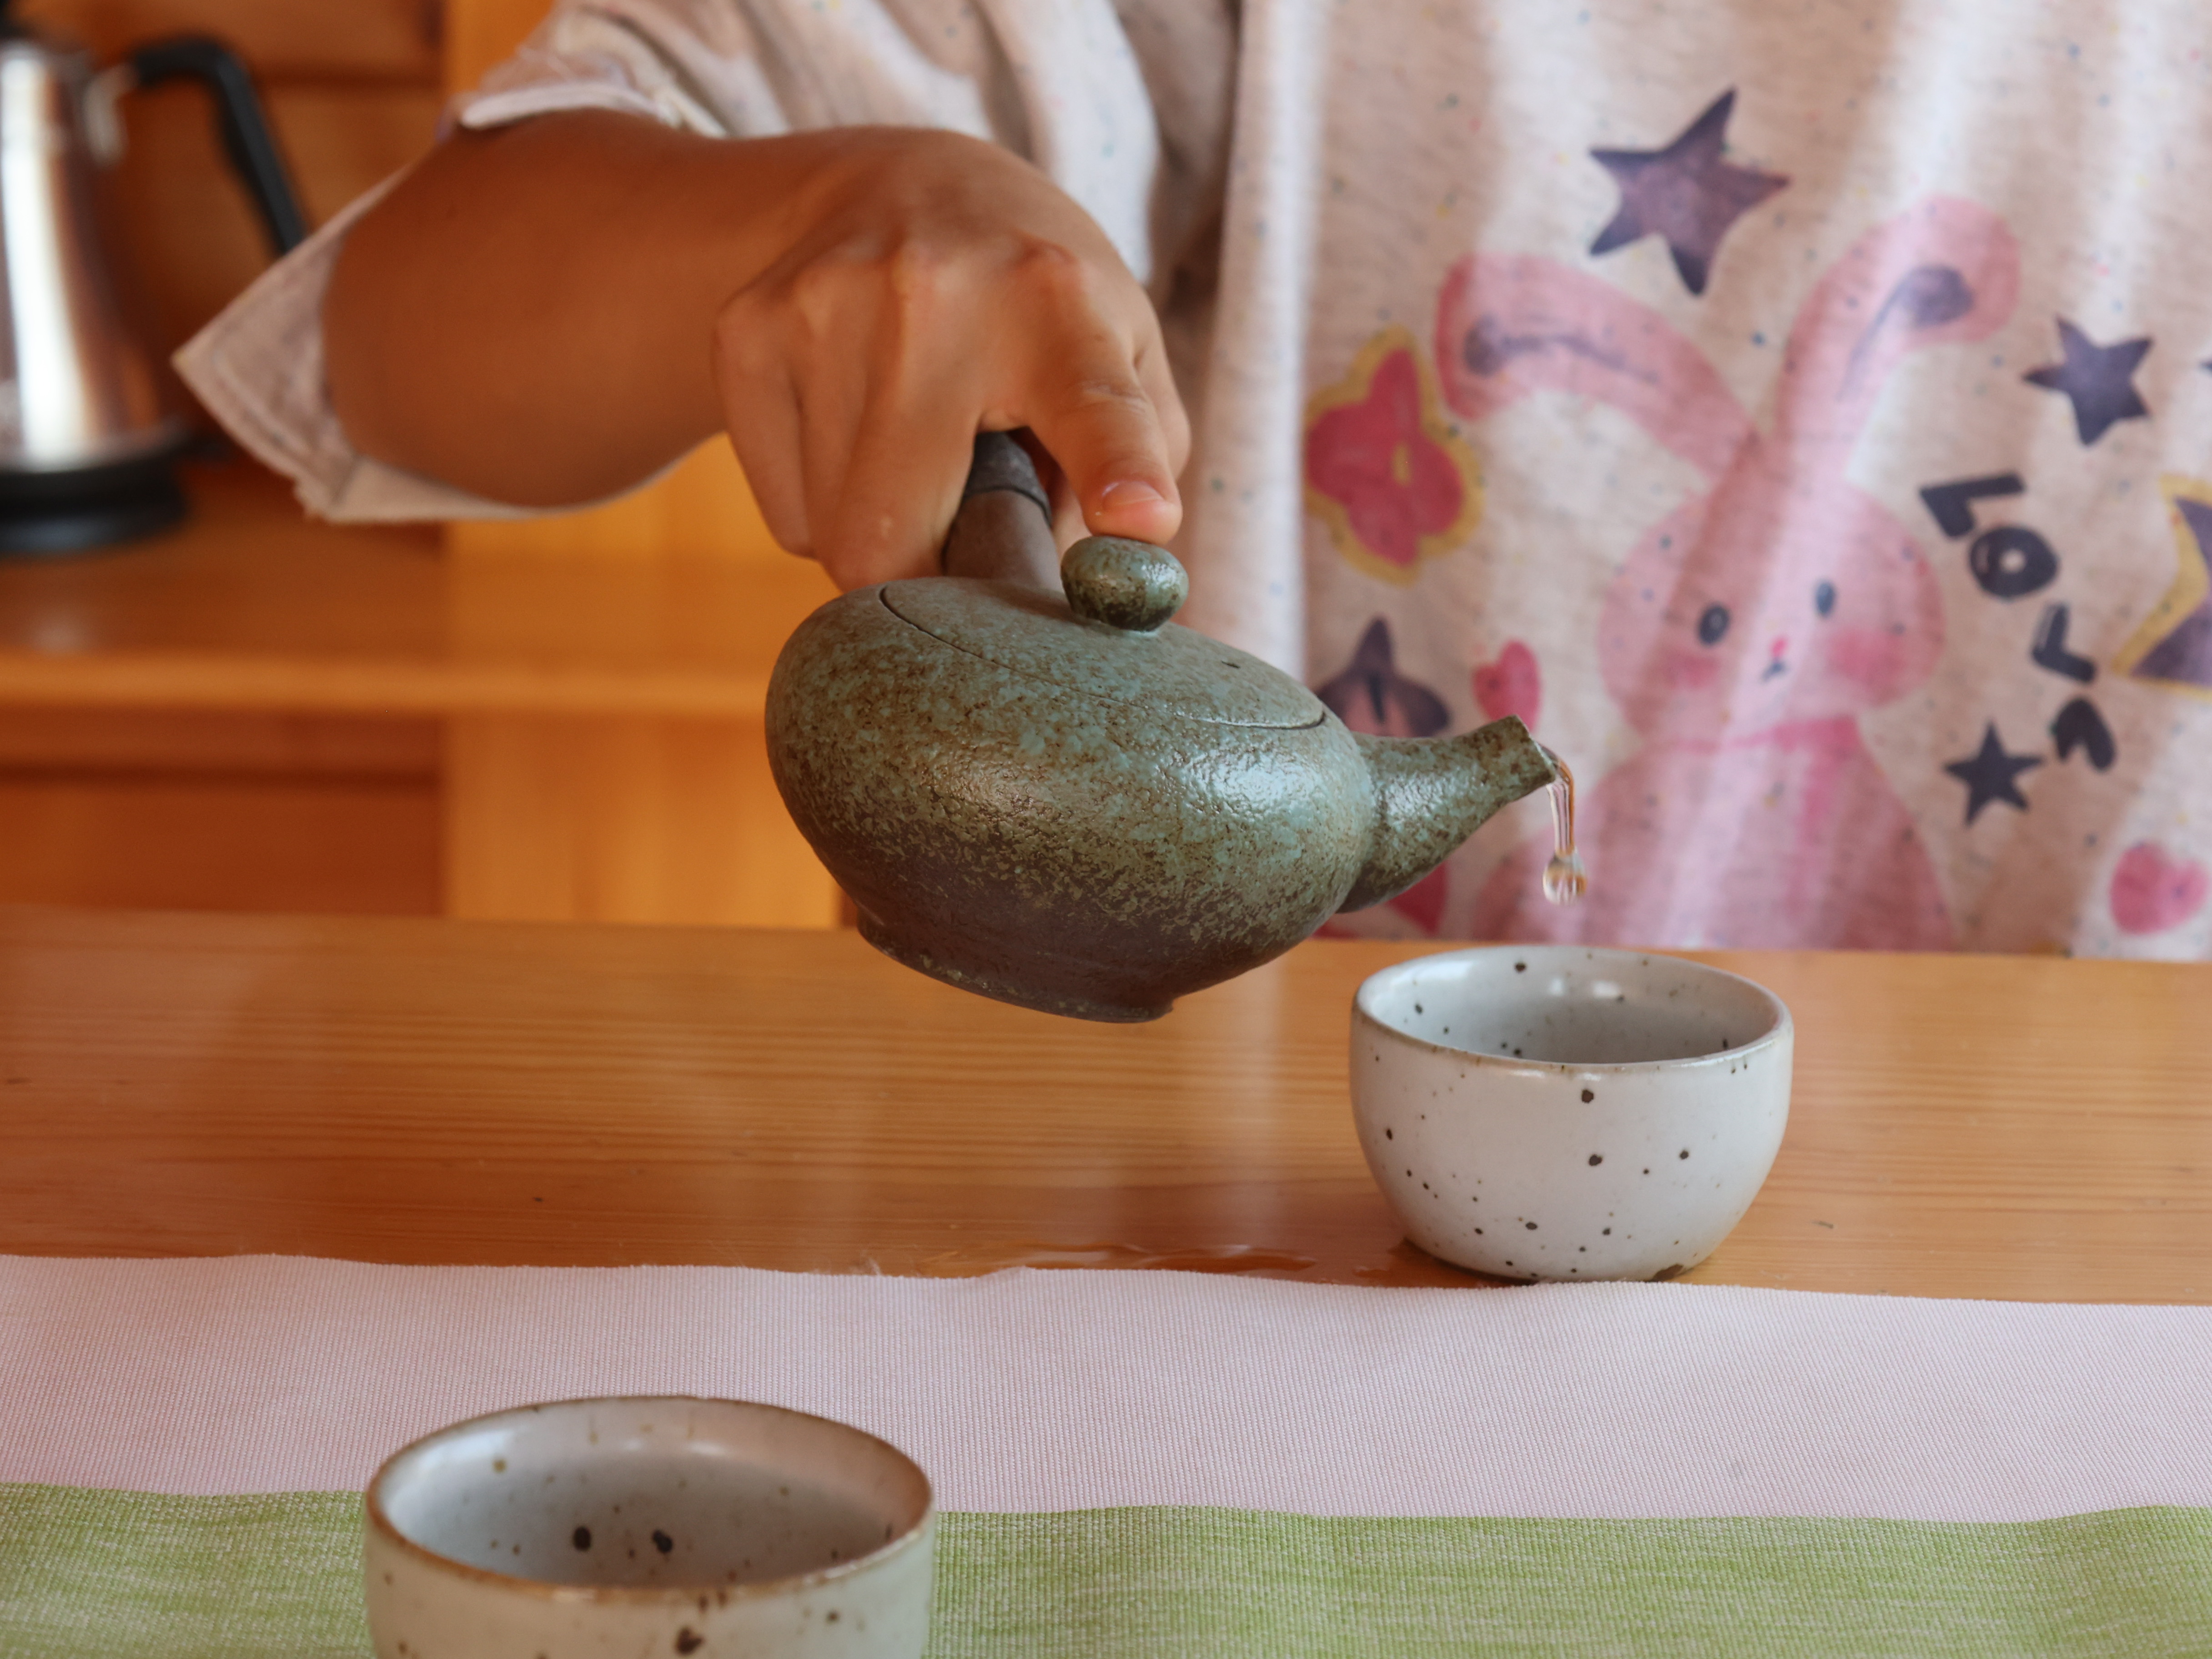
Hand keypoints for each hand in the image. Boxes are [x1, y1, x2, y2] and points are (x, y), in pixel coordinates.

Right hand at [711, 128, 1187, 587]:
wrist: (900, 184)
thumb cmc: (1040, 305)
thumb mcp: (1125, 357)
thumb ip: (1138, 475)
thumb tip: (1106, 599)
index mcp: (1058, 305)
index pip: (1094, 406)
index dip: (1117, 471)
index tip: (1139, 519)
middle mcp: (932, 296)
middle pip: (891, 542)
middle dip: (931, 589)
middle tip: (970, 557)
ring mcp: (822, 309)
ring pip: (833, 538)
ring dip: (885, 539)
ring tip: (921, 462)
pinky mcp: (746, 333)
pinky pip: (786, 516)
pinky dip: (828, 511)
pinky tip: (862, 439)